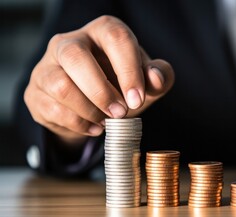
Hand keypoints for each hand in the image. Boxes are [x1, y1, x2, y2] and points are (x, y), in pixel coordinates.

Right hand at [24, 15, 173, 145]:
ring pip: (60, 86)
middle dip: (102, 91)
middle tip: (121, 112)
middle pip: (76, 57)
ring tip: (107, 121)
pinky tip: (94, 127)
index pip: (115, 38)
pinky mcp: (36, 91)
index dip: (129, 69)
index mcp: (102, 32)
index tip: (137, 98)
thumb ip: (160, 76)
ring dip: (89, 110)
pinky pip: (53, 109)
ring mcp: (47, 66)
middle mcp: (70, 42)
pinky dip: (78, 124)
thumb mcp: (146, 82)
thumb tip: (156, 78)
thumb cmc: (121, 86)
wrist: (91, 105)